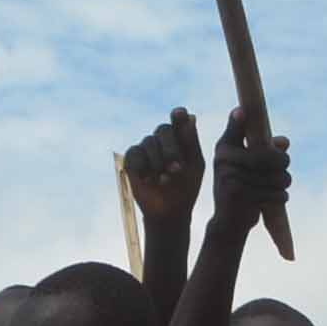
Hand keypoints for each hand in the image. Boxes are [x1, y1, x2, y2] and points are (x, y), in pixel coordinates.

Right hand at [120, 112, 202, 232]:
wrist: (170, 211)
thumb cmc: (186, 187)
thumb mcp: (194, 166)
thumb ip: (191, 142)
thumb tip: (191, 116)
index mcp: (181, 138)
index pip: (179, 118)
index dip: (178, 115)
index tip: (179, 114)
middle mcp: (162, 139)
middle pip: (163, 129)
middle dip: (171, 149)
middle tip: (176, 169)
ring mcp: (146, 148)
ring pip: (149, 142)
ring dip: (158, 163)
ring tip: (164, 180)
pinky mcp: (132, 159)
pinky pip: (134, 153)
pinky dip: (143, 167)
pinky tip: (149, 180)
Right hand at [208, 109, 289, 232]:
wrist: (228, 222)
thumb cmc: (241, 188)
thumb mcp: (248, 166)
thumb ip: (265, 150)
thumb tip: (284, 141)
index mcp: (224, 148)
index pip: (235, 130)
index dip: (238, 120)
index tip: (241, 111)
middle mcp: (224, 160)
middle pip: (268, 155)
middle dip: (283, 163)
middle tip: (286, 171)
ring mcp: (230, 177)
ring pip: (275, 175)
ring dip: (284, 182)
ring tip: (282, 186)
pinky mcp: (239, 195)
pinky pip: (274, 192)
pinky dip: (281, 196)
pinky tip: (276, 199)